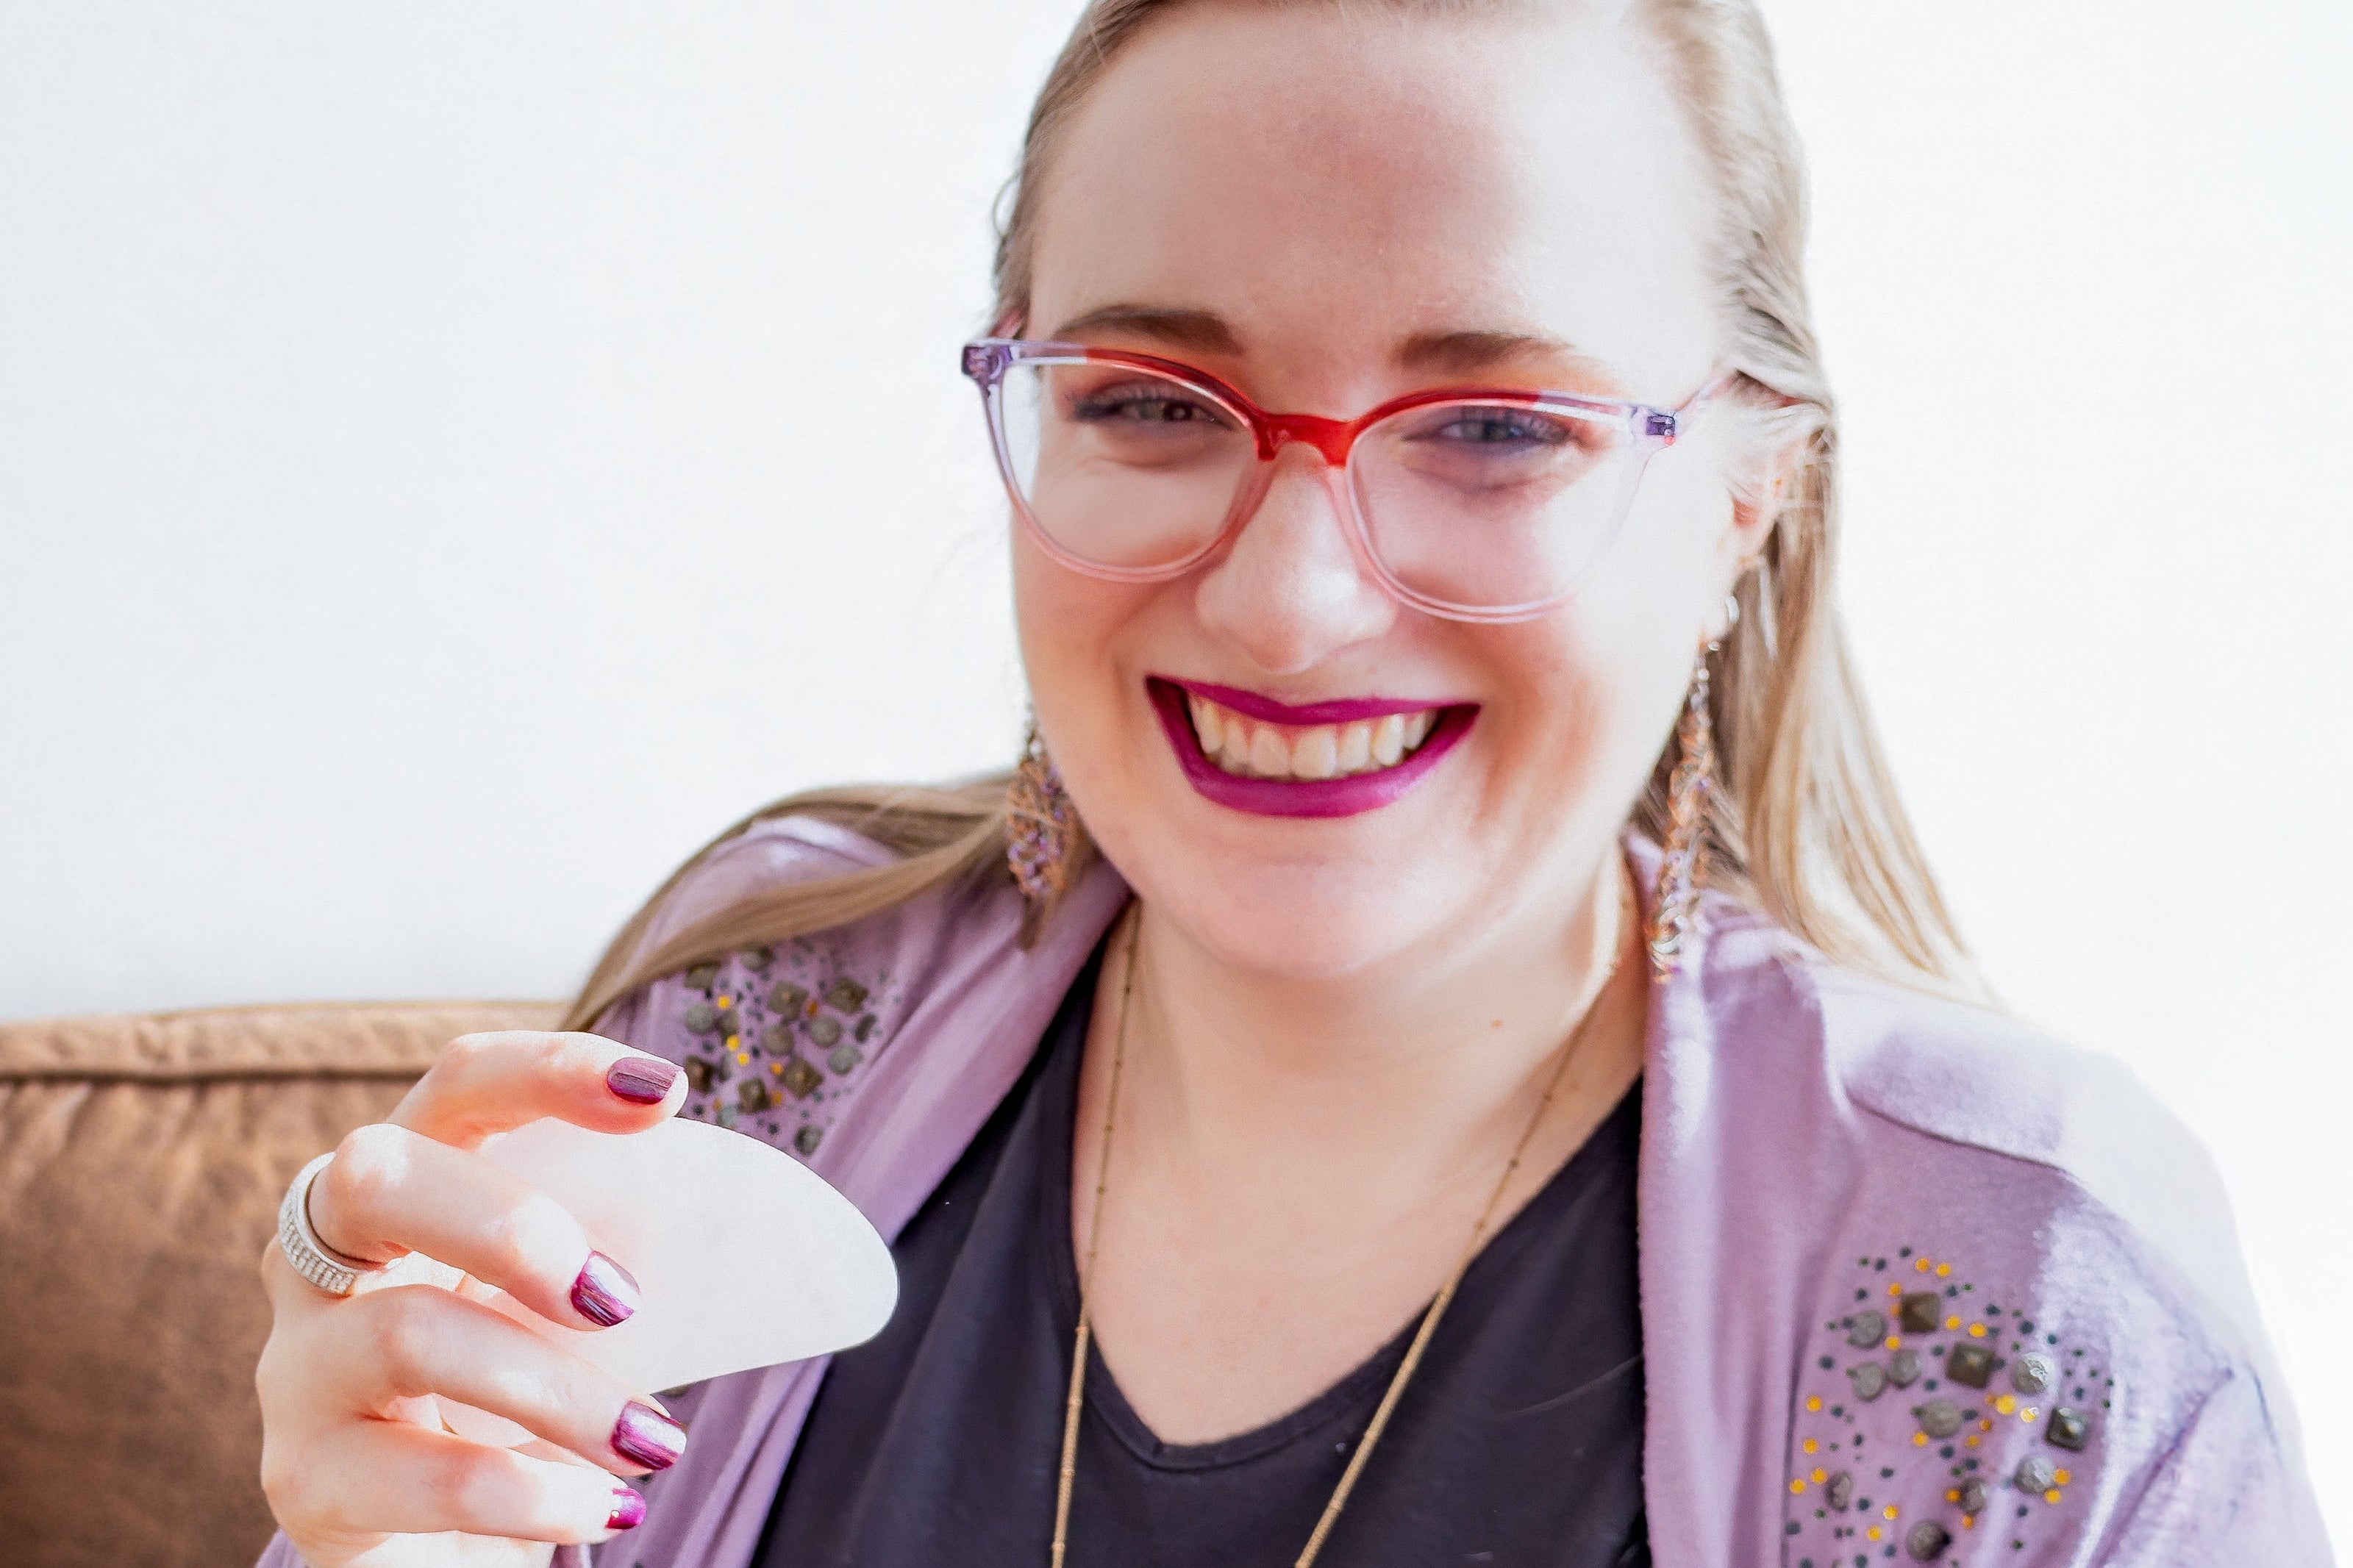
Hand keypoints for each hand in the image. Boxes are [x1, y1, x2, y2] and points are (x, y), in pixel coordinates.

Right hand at [255, 1032, 690, 1566]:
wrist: (447, 1545)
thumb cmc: (525, 1396)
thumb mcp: (580, 1309)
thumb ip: (645, 1250)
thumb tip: (827, 1251)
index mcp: (407, 1187)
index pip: (458, 1085)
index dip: (551, 1070)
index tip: (668, 1094)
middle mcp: (325, 1258)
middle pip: (377, 1176)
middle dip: (513, 1226)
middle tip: (622, 1298)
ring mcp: (298, 1368)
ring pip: (409, 1334)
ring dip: (560, 1393)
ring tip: (654, 1442)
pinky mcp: (302, 1479)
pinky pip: (419, 1474)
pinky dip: (534, 1493)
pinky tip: (602, 1509)